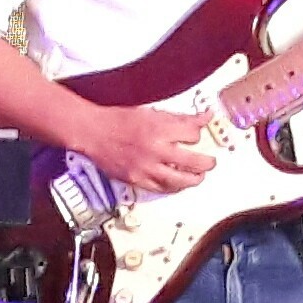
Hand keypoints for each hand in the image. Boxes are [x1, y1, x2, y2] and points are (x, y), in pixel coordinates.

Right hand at [69, 96, 219, 195]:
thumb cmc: (117, 121)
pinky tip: (177, 184)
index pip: (193, 135)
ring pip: (180, 181)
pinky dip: (173, 188)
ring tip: (197, 176)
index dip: (198, 135)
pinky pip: (161, 189)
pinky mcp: (136, 179)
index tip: (195, 136)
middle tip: (210, 162)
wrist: (92, 132)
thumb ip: (180, 118)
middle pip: (194, 162)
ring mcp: (145, 167)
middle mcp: (154, 150)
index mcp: (160, 129)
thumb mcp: (152, 112)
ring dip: (194, 180)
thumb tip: (204, 118)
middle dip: (207, 163)